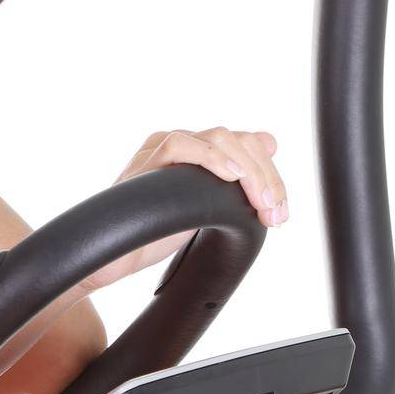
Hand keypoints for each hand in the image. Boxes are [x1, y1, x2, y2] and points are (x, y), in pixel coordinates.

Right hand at [81, 127, 287, 292]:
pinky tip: (231, 177)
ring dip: (250, 172)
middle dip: (267, 178)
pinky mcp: (146, 159)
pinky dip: (212, 157)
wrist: (114, 255)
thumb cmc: (153, 234)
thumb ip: (235, 181)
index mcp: (198, 151)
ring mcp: (164, 147)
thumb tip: (271, 143)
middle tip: (275, 214)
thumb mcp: (207, 207)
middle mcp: (183, 143)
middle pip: (241, 141)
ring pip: (222, 138)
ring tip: (260, 204)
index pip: (248, 145)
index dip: (271, 176)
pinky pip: (182, 144)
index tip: (279, 214)